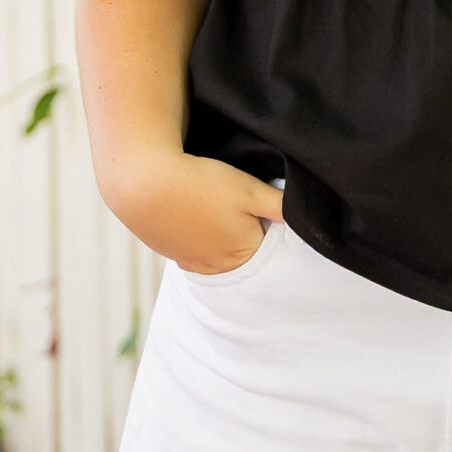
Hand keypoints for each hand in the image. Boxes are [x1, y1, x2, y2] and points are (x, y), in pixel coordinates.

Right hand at [109, 149, 286, 275]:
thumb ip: (281, 206)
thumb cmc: (201, 184)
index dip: (263, 218)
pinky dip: (194, 230)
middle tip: (229, 199)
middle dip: (242, 226)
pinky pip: (191, 244)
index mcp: (241, 255)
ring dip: (216, 229)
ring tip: (208, 202)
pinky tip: (191, 209)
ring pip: (215, 246)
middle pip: (241, 246)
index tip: (251, 200)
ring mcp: (188, 262)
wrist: (144, 184)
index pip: (267, 242)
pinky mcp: (167, 251)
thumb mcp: (250, 190)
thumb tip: (307, 218)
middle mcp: (215, 267)